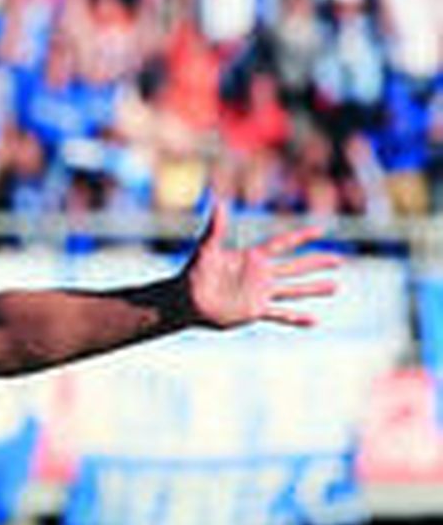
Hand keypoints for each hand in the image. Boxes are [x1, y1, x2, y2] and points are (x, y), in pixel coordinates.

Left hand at [182, 201, 339, 329]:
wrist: (185, 302)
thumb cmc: (194, 273)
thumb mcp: (207, 249)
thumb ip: (216, 227)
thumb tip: (218, 202)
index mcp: (253, 258)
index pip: (283, 244)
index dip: (301, 237)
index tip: (321, 230)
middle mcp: (260, 275)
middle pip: (295, 267)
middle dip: (316, 263)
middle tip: (338, 260)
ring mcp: (259, 293)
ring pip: (293, 290)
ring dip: (313, 289)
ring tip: (335, 287)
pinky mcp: (254, 311)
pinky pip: (280, 315)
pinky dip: (296, 318)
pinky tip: (314, 321)